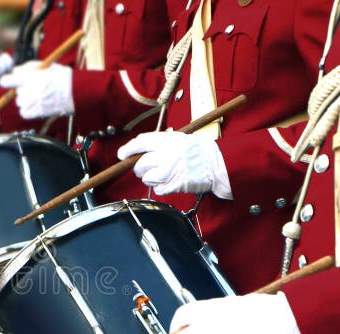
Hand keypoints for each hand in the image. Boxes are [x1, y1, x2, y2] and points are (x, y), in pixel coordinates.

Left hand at [0, 61, 73, 119]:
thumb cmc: (59, 76)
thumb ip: (25, 68)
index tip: (9, 82)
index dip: (7, 81)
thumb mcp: (42, 65)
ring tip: (39, 96)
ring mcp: (30, 103)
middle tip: (36, 88)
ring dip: (26, 100)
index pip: (5, 81)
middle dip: (23, 90)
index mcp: (27, 77)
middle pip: (15, 92)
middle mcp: (26, 90)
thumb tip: (14, 72)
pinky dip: (28, 110)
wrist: (72, 91)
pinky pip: (23, 112)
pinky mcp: (34, 113)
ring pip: (20, 102)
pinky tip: (37, 105)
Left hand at [117, 131, 232, 198]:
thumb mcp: (179, 139)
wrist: (218, 164)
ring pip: (146, 178)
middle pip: (139, 165)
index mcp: (167, 141)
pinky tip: (170, 181)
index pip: (140, 143)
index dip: (128, 149)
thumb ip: (160, 144)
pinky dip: (161, 188)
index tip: (121, 154)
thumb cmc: (199, 152)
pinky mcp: (174, 184)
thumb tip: (138, 150)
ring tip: (163, 174)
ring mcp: (170, 171)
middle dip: (140, 169)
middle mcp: (166, 155)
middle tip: (147, 168)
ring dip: (151, 179)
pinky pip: (157, 189)